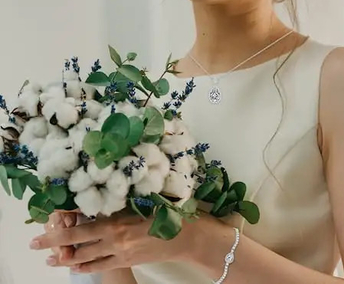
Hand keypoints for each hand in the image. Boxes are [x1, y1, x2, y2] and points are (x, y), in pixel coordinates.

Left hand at [30, 209, 221, 273]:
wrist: (186, 236)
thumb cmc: (167, 212)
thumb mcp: (142, 201)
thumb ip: (119, 202)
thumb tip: (98, 198)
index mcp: (118, 219)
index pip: (83, 220)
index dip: (64, 218)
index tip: (49, 214)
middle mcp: (114, 237)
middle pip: (77, 240)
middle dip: (53, 241)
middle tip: (34, 241)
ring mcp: (119, 252)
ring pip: (85, 256)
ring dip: (65, 257)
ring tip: (48, 258)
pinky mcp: (126, 261)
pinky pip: (100, 266)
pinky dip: (84, 267)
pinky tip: (74, 267)